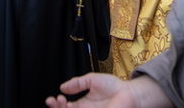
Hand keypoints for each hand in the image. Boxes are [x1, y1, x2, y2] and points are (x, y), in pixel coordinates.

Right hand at [45, 74, 171, 107]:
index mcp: (82, 104)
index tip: (54, 98)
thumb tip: (62, 87)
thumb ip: (77, 83)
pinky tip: (70, 107)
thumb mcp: (91, 80)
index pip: (65, 107)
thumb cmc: (113, 87)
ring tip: (61, 102)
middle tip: (55, 100)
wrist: (129, 93)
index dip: (57, 104)